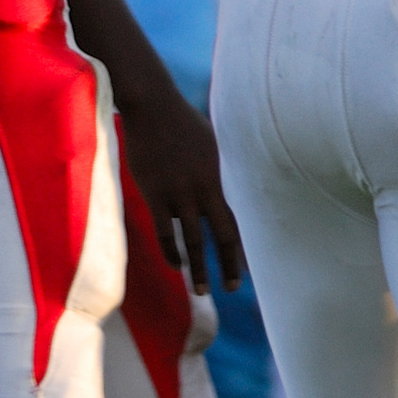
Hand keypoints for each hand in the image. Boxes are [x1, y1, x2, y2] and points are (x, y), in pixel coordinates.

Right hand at [115, 86, 242, 292]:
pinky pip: (163, 231)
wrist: (152, 106)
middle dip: (228, 265)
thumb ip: (212, 169)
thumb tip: (216, 183)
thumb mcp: (208, 144)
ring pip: (192, 240)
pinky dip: (171, 252)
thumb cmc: (179, 121)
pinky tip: (175, 266)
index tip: (245, 269)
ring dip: (198, 268)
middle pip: (222, 234)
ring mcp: (178, 193)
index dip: (240, 248)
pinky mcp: (154, 193)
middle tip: (233, 289)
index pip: (233, 221)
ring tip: (202, 291)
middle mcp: (203, 189)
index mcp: (217, 178)